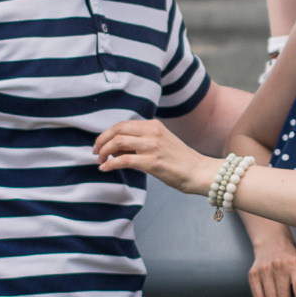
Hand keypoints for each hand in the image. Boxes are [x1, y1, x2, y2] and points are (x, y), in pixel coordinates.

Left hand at [93, 116, 212, 195]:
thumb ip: (142, 141)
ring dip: (104, 152)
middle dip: (101, 141)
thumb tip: (117, 148)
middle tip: (95, 152)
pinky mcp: (152, 162)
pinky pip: (123, 160)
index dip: (107, 134)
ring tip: (100, 161)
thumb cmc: (180, 161)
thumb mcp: (161, 143)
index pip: (123, 124)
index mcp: (154, 125)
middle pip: (117, 130)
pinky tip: (105, 169)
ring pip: (117, 142)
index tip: (100, 144)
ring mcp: (152, 146)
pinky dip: (110, 164)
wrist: (200, 172)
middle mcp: (152, 132)